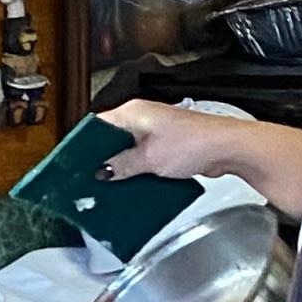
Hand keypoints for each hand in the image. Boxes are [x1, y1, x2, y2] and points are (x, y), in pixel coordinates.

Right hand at [96, 101, 301, 219]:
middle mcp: (143, 118)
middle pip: (111, 139)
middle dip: (101, 159)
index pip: (97, 125)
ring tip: (107, 188)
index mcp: (133, 112)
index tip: (71, 164)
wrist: (230, 148)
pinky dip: (138, 171)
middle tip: (87, 180)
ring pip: (129, 150)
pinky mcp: (169, 146)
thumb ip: (123, 165)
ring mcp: (157, 131)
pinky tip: (133, 187)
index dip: (83, 144)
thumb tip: (102, 171)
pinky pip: (145, 158)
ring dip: (121, 168)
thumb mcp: (150, 159)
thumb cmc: (194, 144)